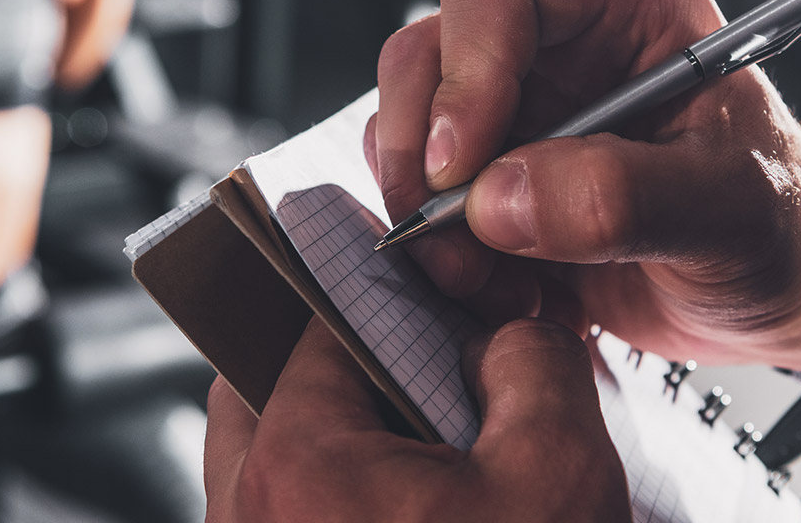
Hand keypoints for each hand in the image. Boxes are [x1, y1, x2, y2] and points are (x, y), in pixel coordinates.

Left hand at [204, 317, 628, 522]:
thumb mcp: (556, 476)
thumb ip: (532, 367)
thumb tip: (507, 340)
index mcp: (294, 461)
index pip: (318, 326)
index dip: (385, 301)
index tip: (422, 299)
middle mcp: (244, 515)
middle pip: (264, 390)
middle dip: (335, 367)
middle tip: (409, 371)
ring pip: (267, 461)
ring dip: (334, 438)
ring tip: (425, 451)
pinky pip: (285, 522)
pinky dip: (336, 502)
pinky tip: (414, 516)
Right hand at [369, 0, 800, 370]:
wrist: (783, 296)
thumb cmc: (785, 226)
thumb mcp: (732, 211)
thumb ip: (623, 198)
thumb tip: (495, 199)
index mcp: (623, 3)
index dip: (465, 67)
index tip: (463, 168)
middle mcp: (552, 44)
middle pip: (423, 55)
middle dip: (425, 161)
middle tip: (460, 251)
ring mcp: (512, 110)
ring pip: (405, 131)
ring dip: (432, 225)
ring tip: (508, 288)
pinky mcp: (489, 176)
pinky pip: (418, 201)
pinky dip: (444, 260)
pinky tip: (513, 295)